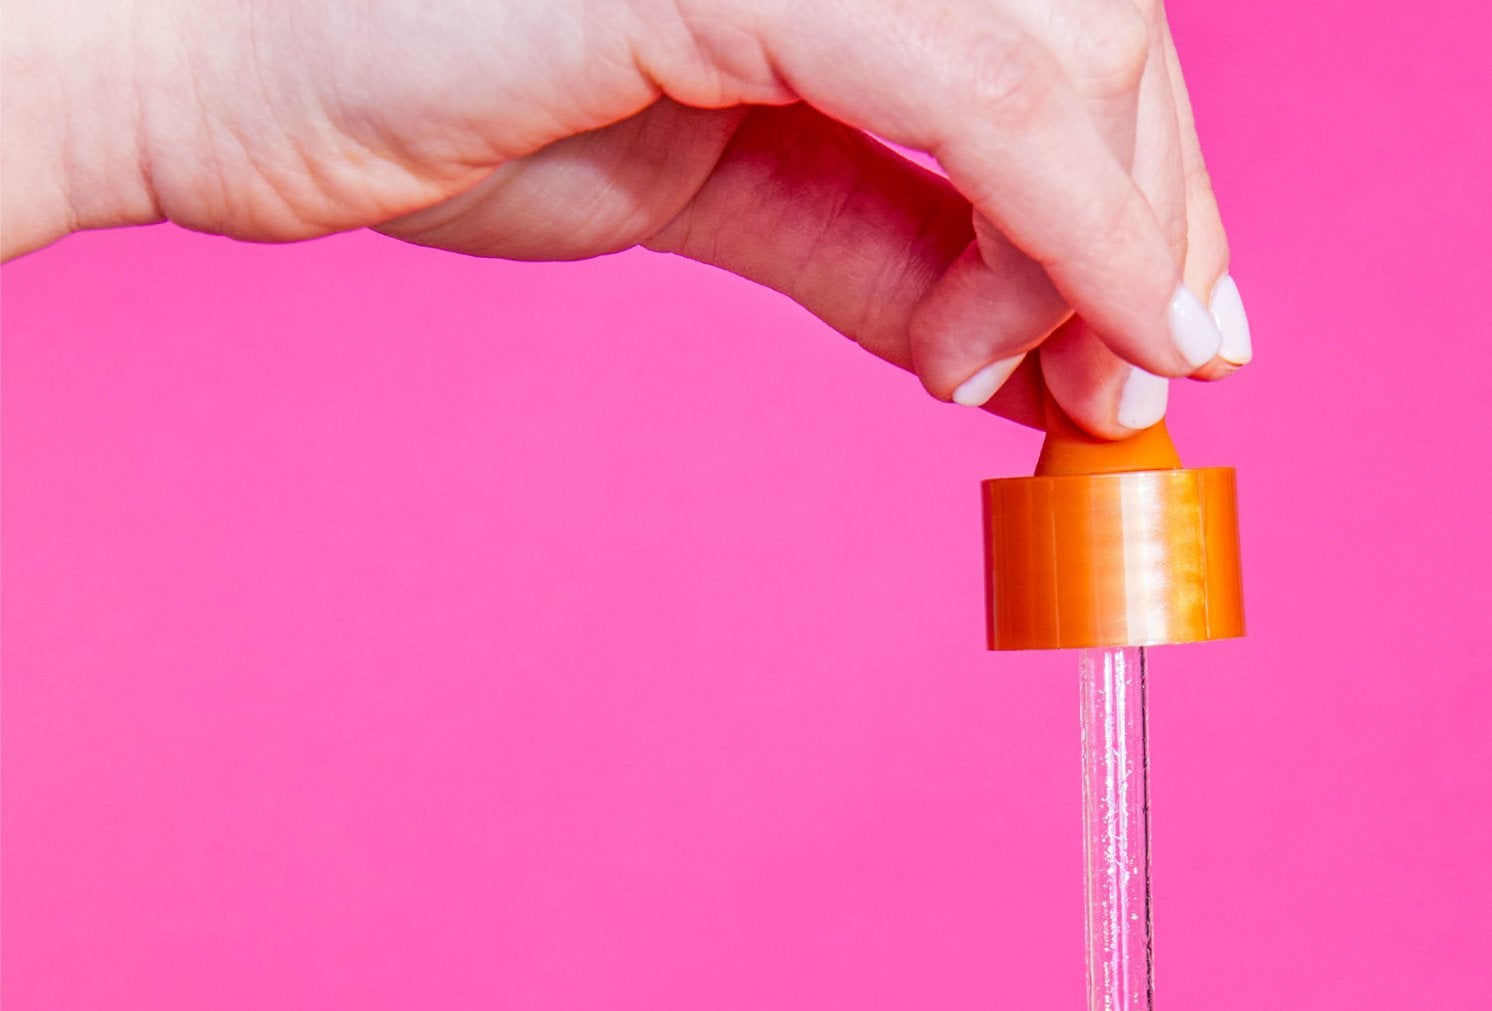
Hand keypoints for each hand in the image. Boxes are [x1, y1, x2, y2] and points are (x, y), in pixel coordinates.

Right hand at [1, 0, 1253, 435]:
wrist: (204, 63)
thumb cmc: (411, 87)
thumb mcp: (697, 174)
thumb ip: (863, 239)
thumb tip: (1009, 345)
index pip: (1053, 18)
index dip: (1145, 172)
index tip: (1180, 324)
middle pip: (1099, 18)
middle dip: (1154, 218)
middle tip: (1149, 385)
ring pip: (1074, 45)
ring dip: (1111, 241)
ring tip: (1057, 385)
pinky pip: (986, 96)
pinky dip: (1080, 228)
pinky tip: (1116, 335)